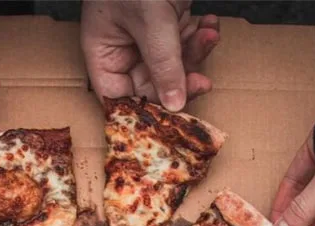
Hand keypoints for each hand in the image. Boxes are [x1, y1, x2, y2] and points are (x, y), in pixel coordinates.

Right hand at [81, 0, 219, 110]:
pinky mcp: (169, 18)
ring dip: (197, 52)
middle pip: (152, 83)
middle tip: (204, 79)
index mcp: (103, 49)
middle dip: (182, 78)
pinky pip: (186, 40)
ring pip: (175, 63)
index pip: (117, 96)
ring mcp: (147, 32)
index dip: (142, 109)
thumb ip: (164, 63)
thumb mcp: (151, 19)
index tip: (172, 117)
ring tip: (210, 34)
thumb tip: (174, 105)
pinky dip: (201, 34)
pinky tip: (211, 22)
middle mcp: (123, 45)